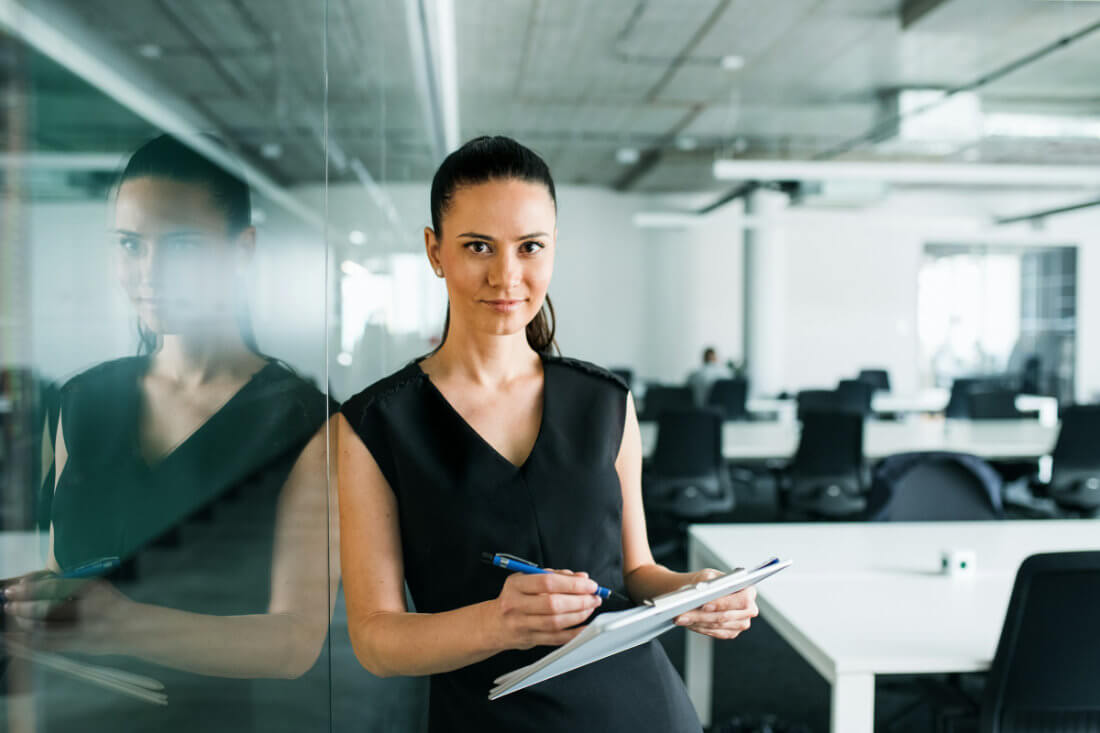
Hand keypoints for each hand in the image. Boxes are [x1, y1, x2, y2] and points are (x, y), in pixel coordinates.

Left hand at [2, 571, 133, 653]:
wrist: (133, 628)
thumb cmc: (113, 604)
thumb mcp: (98, 586)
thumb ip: (71, 583)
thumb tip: (35, 582)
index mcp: (94, 591)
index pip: (56, 587)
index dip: (33, 587)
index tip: (17, 586)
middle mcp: (89, 611)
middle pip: (48, 609)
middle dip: (24, 606)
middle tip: (8, 602)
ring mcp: (85, 631)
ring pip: (46, 629)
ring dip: (24, 622)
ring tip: (12, 616)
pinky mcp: (79, 647)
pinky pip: (48, 646)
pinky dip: (28, 642)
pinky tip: (14, 638)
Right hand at [490, 569, 601, 650]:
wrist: (493, 624)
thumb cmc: (514, 598)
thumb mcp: (527, 579)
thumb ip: (555, 576)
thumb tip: (582, 578)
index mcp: (516, 585)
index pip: (547, 582)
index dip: (572, 584)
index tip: (589, 584)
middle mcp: (516, 605)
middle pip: (553, 604)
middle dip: (580, 600)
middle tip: (594, 597)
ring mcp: (521, 624)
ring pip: (556, 622)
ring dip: (579, 615)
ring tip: (590, 608)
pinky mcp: (529, 640)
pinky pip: (556, 639)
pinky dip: (574, 633)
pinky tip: (585, 627)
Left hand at [673, 568, 757, 639]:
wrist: (699, 591)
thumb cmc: (706, 581)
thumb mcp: (707, 575)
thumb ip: (709, 582)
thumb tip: (705, 591)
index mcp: (749, 590)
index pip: (742, 600)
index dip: (723, 604)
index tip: (705, 605)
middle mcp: (749, 609)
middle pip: (726, 616)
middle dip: (702, 615)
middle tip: (683, 614)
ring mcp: (741, 623)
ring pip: (717, 625)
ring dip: (696, 622)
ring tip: (680, 617)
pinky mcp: (731, 632)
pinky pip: (714, 633)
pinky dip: (699, 627)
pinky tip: (687, 622)